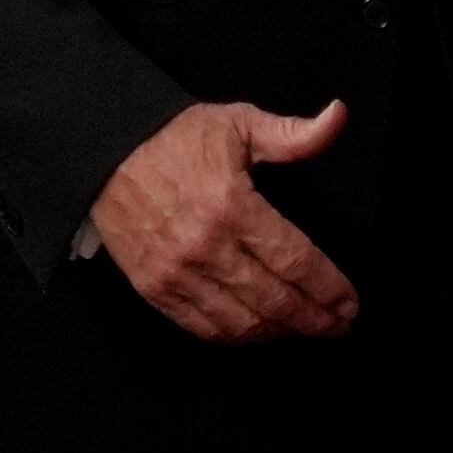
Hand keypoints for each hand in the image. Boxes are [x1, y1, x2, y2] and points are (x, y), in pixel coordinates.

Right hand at [89, 100, 360, 345]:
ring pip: (241, 322)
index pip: (294, 260)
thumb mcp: (238, 124)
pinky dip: (236, 336)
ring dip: (278, 332)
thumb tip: (337, 117)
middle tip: (337, 324)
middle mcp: (205, 245)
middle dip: (314, 318)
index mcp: (231, 204)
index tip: (348, 302)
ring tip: (302, 327)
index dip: (328, 288)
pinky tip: (257, 329)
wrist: (104, 150)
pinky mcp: (154, 287)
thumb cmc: (174, 137)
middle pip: (274, 299)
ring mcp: (176, 272)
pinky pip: (203, 326)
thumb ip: (293, 134)